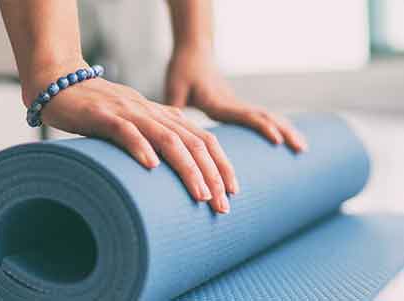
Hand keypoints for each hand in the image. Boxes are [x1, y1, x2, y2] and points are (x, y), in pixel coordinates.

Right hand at [24, 63, 237, 212]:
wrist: (59, 84)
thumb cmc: (95, 110)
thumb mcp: (131, 124)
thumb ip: (151, 138)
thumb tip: (167, 168)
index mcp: (161, 116)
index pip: (203, 139)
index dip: (221, 165)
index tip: (232, 192)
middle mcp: (151, 113)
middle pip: (193, 142)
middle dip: (212, 175)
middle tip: (221, 205)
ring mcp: (128, 113)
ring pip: (167, 139)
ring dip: (187, 168)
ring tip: (200, 194)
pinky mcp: (103, 115)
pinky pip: (126, 131)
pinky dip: (140, 148)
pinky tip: (152, 167)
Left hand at [164, 47, 307, 151]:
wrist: (194, 52)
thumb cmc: (183, 70)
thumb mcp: (174, 88)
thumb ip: (174, 105)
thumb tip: (171, 129)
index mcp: (219, 101)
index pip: (245, 114)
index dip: (261, 127)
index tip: (277, 139)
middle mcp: (232, 103)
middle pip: (263, 117)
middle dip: (283, 132)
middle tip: (301, 149)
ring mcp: (237, 104)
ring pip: (266, 116)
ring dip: (286, 130)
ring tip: (303, 147)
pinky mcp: (237, 106)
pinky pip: (260, 116)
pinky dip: (277, 126)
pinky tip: (287, 138)